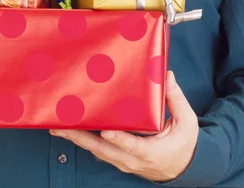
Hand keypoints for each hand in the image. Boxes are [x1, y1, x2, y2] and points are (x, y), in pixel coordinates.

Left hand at [49, 71, 198, 182]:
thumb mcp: (186, 122)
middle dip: (80, 137)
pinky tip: (70, 129)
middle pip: (103, 149)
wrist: (181, 167)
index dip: (119, 138)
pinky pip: (97, 150)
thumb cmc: (183, 144)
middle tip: (61, 125)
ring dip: (76, 138)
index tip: (106, 130)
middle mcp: (131, 160)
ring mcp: (121, 161)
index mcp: (150, 152)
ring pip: (95, 150)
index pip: (132, 146)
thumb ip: (175, 98)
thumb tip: (166, 76)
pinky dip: (83, 140)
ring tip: (57, 126)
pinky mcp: (116, 158)